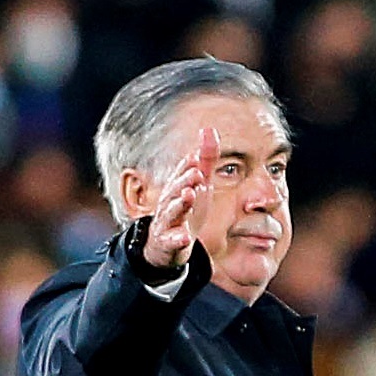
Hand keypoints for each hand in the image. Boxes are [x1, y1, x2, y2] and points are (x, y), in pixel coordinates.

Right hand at [144, 128, 219, 268]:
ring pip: (171, 212)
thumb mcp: (198, 185)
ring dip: (180, 203)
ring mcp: (167, 222)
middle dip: (184, 181)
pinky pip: (172, 240)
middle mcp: (168, 202)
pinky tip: (185, 238)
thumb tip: (209, 130)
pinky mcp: (168, 242)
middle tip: (197, 173)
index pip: (181, 175)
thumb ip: (206, 161)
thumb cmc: (185, 210)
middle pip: (175, 190)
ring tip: (189, 195)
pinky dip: (178, 239)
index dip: (188, 167)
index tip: (196, 158)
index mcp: (176, 188)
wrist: (167, 245)